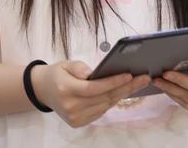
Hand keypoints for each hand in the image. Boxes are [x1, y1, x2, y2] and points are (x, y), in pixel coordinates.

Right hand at [31, 61, 150, 127]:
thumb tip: (95, 73)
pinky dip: (112, 101)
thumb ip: (80, 67)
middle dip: (126, 87)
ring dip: (123, 94)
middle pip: (104, 98)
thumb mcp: (66, 64)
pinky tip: (124, 92)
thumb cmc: (58, 74)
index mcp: (66, 90)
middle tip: (144, 78)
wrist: (44, 90)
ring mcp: (75, 117)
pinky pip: (101, 111)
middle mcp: (71, 106)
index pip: (94, 88)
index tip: (129, 75)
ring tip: (138, 84)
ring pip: (105, 106)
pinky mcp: (78, 122)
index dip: (113, 82)